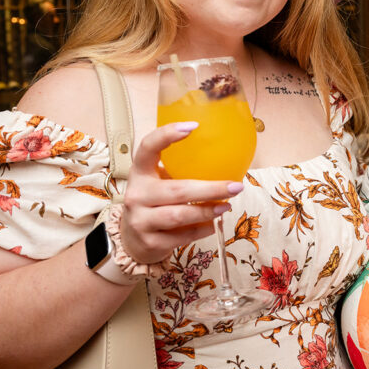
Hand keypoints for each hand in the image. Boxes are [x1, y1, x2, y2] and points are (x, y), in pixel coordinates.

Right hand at [118, 122, 243, 263]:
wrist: (133, 240)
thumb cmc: (155, 203)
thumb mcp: (160, 182)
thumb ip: (180, 172)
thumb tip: (225, 160)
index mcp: (140, 172)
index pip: (148, 147)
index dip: (167, 135)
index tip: (193, 127)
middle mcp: (136, 194)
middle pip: (177, 190)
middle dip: (210, 189)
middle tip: (235, 187)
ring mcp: (140, 219)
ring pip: (179, 215)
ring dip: (207, 211)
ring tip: (226, 206)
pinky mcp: (148, 241)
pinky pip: (181, 236)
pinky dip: (200, 230)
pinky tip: (211, 225)